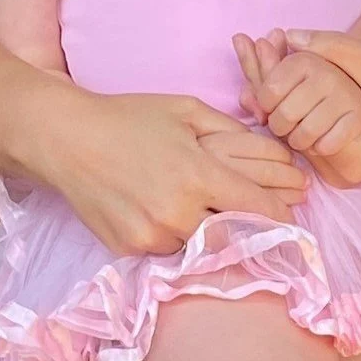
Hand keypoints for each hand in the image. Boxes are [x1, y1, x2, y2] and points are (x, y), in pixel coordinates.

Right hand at [34, 87, 302, 256]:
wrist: (67, 139)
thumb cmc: (129, 117)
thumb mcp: (186, 110)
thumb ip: (230, 130)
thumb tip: (265, 148)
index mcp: (198, 174)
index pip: (256, 207)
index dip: (279, 214)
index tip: (292, 217)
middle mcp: (178, 212)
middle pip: (232, 234)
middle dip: (247, 227)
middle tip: (259, 221)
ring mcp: (152, 235)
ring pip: (198, 245)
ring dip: (207, 234)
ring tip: (204, 214)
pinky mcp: (130, 248)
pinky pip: (167, 250)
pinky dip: (174, 237)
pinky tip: (167, 215)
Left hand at [238, 29, 360, 185]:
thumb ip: (335, 49)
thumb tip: (289, 35)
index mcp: (347, 157)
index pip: (289, 117)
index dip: (271, 79)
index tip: (258, 43)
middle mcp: (337, 174)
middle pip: (284, 126)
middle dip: (270, 87)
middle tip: (255, 44)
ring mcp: (337, 174)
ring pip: (291, 130)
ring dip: (282, 96)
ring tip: (266, 55)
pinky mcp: (339, 166)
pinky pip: (305, 134)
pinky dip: (296, 106)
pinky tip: (291, 79)